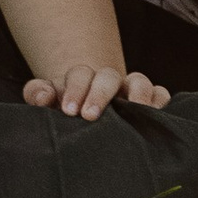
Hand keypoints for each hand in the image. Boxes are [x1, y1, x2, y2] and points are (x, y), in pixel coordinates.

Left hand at [21, 64, 171, 118]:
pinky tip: (153, 115)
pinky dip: (159, 101)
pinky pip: (160, 94)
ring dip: (138, 94)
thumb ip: (38, 94)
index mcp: (82, 79)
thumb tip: (44, 97)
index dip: (75, 89)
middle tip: (89, 116)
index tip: (69, 111)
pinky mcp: (150, 101)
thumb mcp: (48, 102)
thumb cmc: (67, 112)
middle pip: (108, 76)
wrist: (87, 122)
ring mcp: (131, 90)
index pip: (80, 74)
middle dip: (100, 94)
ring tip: (134, 111)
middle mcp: (108, 81)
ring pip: (139, 81)